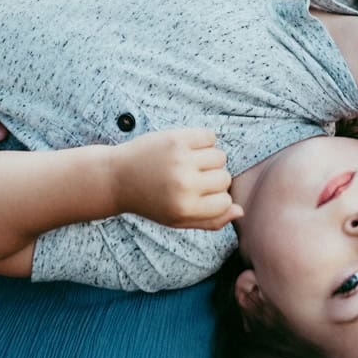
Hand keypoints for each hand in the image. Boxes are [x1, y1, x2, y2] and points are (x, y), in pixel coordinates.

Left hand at [115, 128, 242, 230]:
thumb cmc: (150, 201)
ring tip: (190, 163)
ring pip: (220, 156)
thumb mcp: (177, 220)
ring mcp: (181, 159)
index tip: (200, 196)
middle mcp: (185, 185)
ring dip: (210, 159)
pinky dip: (204, 141)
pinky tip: (188, 148)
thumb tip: (240, 211)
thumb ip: (211, 221)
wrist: (117, 178)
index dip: (217, 198)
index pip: (226, 201)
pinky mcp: (176, 138)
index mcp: (186, 208)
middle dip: (213, 178)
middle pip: (225, 178)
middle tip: (191, 179)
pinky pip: (209, 136)